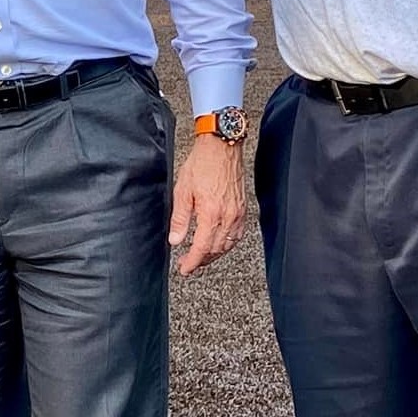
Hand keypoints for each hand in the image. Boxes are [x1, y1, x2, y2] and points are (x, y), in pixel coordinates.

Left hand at [169, 134, 247, 275]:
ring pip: (228, 244)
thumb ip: (179, 218)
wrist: (221, 147)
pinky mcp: (242, 208)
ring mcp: (237, 213)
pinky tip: (219, 243)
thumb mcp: (182, 191)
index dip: (192, 262)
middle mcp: (227, 216)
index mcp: (211, 213)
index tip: (184, 269)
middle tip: (189, 264)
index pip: (202, 248)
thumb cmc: (202, 164)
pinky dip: (227, 243)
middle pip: (216, 249)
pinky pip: (237, 234)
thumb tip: (175, 240)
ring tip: (201, 257)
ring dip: (214, 254)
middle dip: (202, 260)